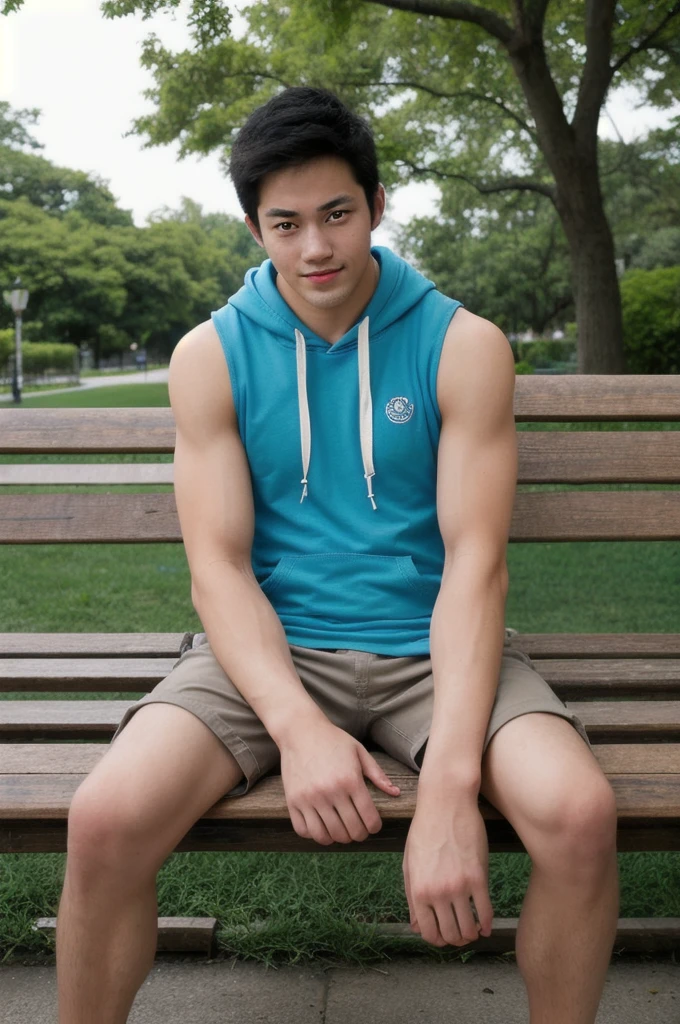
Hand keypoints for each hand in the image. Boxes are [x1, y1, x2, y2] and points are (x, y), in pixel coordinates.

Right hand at [279, 718, 400, 845]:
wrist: (300, 730)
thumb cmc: (332, 740)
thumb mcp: (359, 751)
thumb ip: (377, 774)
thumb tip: (395, 793)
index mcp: (350, 780)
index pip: (368, 818)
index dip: (374, 827)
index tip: (373, 826)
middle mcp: (330, 792)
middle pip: (350, 830)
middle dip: (359, 835)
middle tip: (359, 830)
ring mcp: (309, 798)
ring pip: (327, 836)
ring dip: (338, 838)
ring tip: (342, 830)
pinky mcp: (293, 801)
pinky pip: (304, 830)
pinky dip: (315, 834)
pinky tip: (322, 826)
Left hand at [403, 798, 492, 946]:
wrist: (445, 802)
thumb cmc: (425, 829)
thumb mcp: (410, 862)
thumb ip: (412, 896)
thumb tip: (417, 927)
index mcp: (418, 890)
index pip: (428, 932)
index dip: (437, 939)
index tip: (443, 935)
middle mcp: (438, 892)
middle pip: (450, 935)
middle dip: (455, 939)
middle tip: (459, 933)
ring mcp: (459, 886)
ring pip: (468, 929)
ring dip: (470, 934)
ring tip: (471, 929)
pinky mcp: (479, 877)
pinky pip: (485, 913)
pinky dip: (486, 924)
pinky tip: (485, 924)